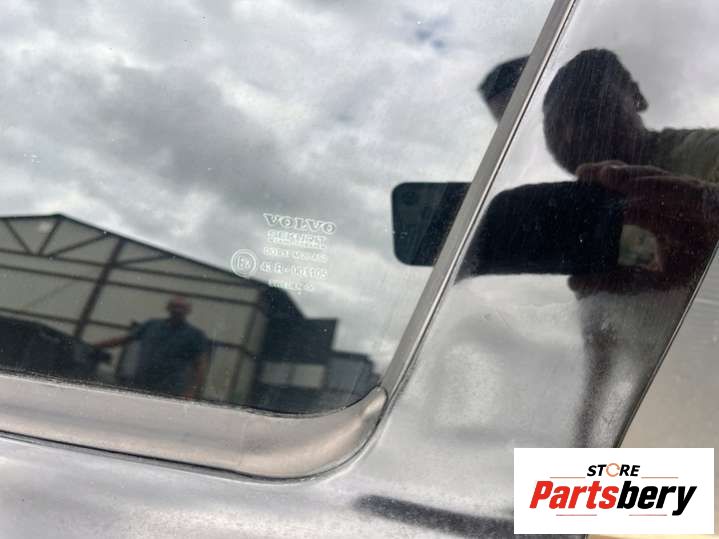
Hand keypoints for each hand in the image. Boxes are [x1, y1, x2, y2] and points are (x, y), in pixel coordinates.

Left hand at [569, 161, 718, 294]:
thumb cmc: (703, 269)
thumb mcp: (658, 279)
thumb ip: (620, 281)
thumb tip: (573, 283)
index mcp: (656, 213)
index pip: (621, 195)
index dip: (598, 190)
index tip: (572, 186)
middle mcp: (672, 201)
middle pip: (636, 180)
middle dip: (610, 174)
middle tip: (581, 172)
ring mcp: (693, 197)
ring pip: (659, 180)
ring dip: (631, 176)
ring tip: (603, 174)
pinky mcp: (712, 199)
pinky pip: (685, 190)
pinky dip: (659, 189)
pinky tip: (635, 191)